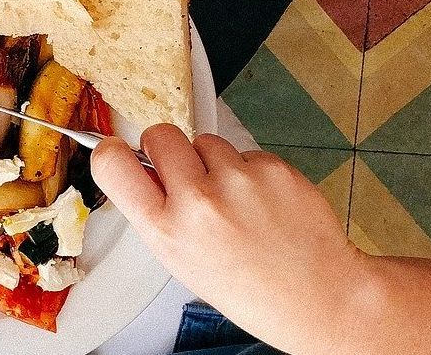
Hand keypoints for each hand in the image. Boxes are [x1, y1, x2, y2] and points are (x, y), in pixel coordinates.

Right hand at [93, 127, 372, 354]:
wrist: (319, 295)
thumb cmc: (250, 287)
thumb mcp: (182, 261)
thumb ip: (157, 212)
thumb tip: (140, 166)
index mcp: (167, 231)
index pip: (113, 164)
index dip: (111, 151)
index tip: (119, 151)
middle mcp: (199, 202)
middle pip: (160, 134)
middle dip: (168, 149)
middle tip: (187, 175)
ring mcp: (238, 181)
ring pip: (206, 141)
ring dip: (215, 162)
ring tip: (237, 201)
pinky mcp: (272, 168)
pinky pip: (245, 152)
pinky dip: (251, 171)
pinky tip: (264, 203)